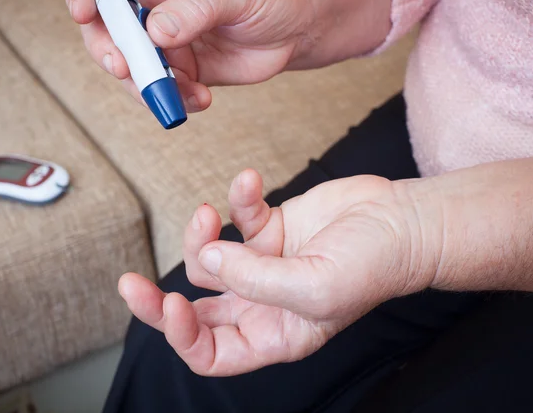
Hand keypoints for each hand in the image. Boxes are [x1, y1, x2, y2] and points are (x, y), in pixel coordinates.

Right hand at [64, 0, 315, 111]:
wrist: (296, 30)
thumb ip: (194, 8)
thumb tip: (156, 32)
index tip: (82, 12)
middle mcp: (154, 2)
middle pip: (107, 26)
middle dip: (110, 50)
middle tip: (124, 68)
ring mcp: (164, 39)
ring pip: (132, 65)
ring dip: (146, 85)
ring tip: (182, 92)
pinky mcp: (179, 68)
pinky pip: (161, 88)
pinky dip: (174, 99)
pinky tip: (201, 99)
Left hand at [118, 169, 438, 375]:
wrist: (402, 221)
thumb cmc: (373, 265)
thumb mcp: (315, 286)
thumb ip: (255, 279)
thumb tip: (207, 258)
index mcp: (274, 335)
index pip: (212, 353)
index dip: (181, 337)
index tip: (169, 302)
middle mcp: (262, 303)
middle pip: (196, 312)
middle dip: (160, 298)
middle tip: (130, 282)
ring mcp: (263, 264)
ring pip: (208, 257)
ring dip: (201, 233)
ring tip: (211, 211)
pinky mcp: (270, 227)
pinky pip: (237, 216)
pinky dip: (238, 198)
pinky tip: (249, 180)